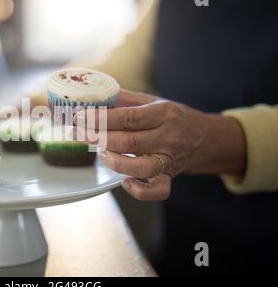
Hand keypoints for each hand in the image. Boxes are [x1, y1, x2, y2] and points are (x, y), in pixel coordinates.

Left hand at [75, 90, 245, 200]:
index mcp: (164, 114)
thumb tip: (97, 95)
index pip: (129, 117)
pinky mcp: (170, 177)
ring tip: (101, 153)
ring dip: (115, 162)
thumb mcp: (155, 101)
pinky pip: (156, 191)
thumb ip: (127, 99)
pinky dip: (138, 191)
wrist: (206, 138)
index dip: (101, 119)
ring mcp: (169, 160)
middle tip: (79, 133)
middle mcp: (168, 137)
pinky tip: (124, 180)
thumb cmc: (175, 118)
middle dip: (99, 138)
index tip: (80, 117)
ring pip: (142, 168)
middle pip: (130, 142)